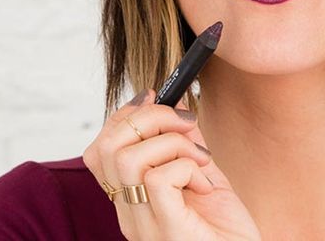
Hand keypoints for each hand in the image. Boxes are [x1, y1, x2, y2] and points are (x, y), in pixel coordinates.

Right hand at [83, 89, 261, 240]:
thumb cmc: (225, 225)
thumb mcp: (202, 172)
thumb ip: (184, 141)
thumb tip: (174, 102)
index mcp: (132, 198)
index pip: (99, 150)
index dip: (124, 115)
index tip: (155, 97)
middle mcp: (130, 214)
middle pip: (109, 145)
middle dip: (150, 116)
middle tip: (186, 124)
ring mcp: (145, 226)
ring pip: (129, 158)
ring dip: (174, 142)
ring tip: (201, 159)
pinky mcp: (169, 232)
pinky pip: (159, 179)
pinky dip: (187, 166)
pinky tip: (205, 183)